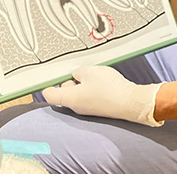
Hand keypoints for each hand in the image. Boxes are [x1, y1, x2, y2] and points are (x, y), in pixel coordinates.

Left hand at [42, 66, 163, 126]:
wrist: (130, 102)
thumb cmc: (109, 88)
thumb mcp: (90, 71)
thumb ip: (78, 72)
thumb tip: (76, 75)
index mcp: (70, 98)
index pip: (50, 95)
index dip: (46, 84)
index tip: (47, 75)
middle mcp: (76, 106)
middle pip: (64, 93)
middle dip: (67, 80)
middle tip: (75, 68)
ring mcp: (87, 108)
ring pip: (77, 93)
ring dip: (80, 83)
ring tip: (91, 72)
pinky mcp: (98, 107)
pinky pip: (88, 96)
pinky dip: (90, 87)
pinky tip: (99, 79)